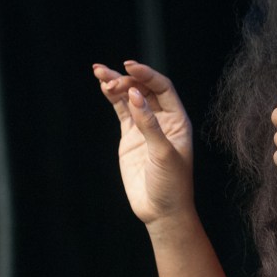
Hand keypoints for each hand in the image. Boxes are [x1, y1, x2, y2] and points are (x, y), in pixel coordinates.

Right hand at [93, 61, 193, 224]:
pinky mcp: (131, 138)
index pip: (163, 88)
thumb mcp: (163, 153)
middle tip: (110, 80)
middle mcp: (163, 120)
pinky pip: (121, 112)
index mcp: (178, 120)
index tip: (129, 66)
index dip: (147, 74)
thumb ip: (149, 124)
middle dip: (127, 80)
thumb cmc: (171, 184)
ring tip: (98, 71)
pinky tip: (103, 86)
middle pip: (144, 89)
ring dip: (116, 83)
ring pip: (130, 98)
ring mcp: (145, 127)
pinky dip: (112, 98)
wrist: (161, 211)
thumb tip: (135, 95)